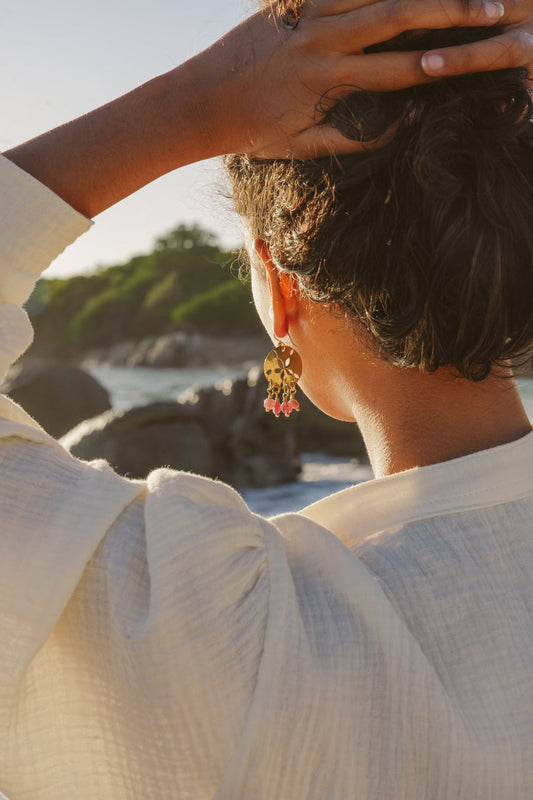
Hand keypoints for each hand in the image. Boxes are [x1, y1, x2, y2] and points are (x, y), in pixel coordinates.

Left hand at [204, 0, 509, 157]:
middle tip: (494, 8)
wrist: (199, 99)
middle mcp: (322, 41)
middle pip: (397, 18)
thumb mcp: (303, 146)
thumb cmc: (252, 130)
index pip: (398, 71)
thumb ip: (353, 137)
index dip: (441, 65)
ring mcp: (307, 13)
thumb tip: (400, 125)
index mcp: (328, 82)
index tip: (479, 61)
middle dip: (450, 12)